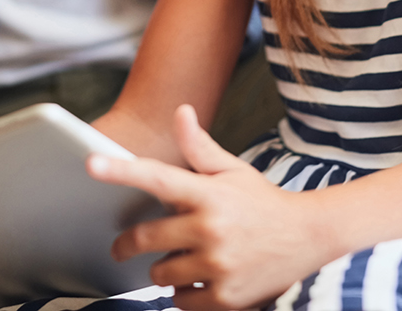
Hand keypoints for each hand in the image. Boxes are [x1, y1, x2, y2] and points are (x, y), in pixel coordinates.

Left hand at [88, 105, 333, 310]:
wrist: (311, 237)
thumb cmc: (262, 202)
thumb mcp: (233, 170)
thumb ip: (199, 147)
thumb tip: (181, 111)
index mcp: (208, 193)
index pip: (157, 177)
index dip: (121, 170)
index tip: (91, 163)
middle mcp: (211, 228)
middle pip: (146, 239)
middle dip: (128, 245)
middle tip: (122, 247)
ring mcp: (219, 265)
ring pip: (161, 275)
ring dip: (162, 270)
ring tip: (180, 260)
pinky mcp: (227, 298)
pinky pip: (182, 302)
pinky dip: (184, 294)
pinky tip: (199, 280)